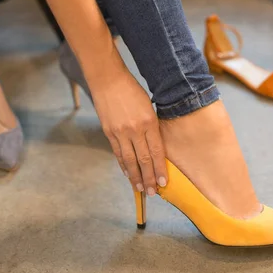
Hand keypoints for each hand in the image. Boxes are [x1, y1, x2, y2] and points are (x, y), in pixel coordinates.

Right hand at [90, 69, 167, 195]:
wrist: (108, 79)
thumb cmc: (132, 90)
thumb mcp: (148, 107)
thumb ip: (151, 127)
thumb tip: (154, 148)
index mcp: (149, 122)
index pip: (156, 152)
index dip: (160, 169)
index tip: (164, 183)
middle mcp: (135, 129)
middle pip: (144, 160)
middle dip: (149, 178)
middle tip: (153, 193)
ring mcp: (120, 132)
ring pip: (129, 160)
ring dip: (135, 177)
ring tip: (140, 189)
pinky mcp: (108, 132)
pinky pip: (118, 153)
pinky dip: (123, 165)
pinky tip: (127, 174)